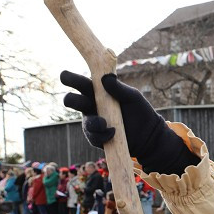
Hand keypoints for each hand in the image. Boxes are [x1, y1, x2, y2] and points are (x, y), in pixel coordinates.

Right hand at [61, 71, 199, 174]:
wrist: (148, 134)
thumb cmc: (139, 110)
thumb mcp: (133, 97)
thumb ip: (119, 88)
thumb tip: (106, 78)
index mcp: (96, 92)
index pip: (79, 83)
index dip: (70, 79)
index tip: (65, 76)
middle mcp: (90, 105)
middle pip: (71, 100)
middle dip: (71, 100)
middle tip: (84, 102)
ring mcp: (92, 122)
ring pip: (85, 121)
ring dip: (95, 123)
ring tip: (106, 124)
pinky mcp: (96, 137)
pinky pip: (93, 136)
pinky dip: (103, 135)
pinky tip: (113, 133)